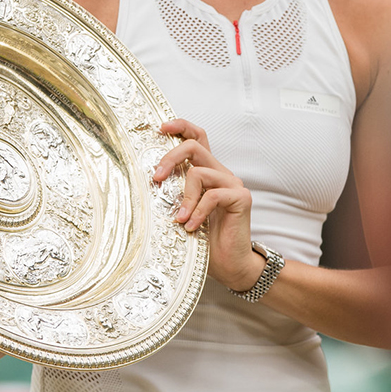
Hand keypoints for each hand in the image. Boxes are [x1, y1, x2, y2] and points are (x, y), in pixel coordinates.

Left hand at [151, 119, 265, 292]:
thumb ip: (173, 194)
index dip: (181, 127)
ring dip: (184, 197)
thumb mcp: (182, 212)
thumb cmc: (204, 240)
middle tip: (156, 178)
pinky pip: (212, 195)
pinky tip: (191, 227)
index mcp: (208, 172)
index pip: (197, 138)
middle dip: (170, 158)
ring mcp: (233, 184)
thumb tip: (149, 182)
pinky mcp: (241, 198)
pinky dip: (197, 212)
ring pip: (199, 172)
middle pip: (194, 147)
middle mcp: (221, 173)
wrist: (230, 265)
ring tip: (180, 219)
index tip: (160, 129)